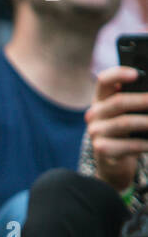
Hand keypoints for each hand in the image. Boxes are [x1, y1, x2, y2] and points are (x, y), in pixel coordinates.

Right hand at [85, 65, 147, 191]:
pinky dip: (142, 145)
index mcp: (100, 99)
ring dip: (146, 123)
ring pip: (124, 123)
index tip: (137, 74)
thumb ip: (133, 101)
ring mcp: (95, 132)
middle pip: (118, 102)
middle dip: (142, 100)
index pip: (104, 80)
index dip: (119, 74)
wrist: (114, 162)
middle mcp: (94, 114)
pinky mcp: (101, 150)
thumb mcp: (126, 113)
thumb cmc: (125, 132)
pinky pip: (126, 145)